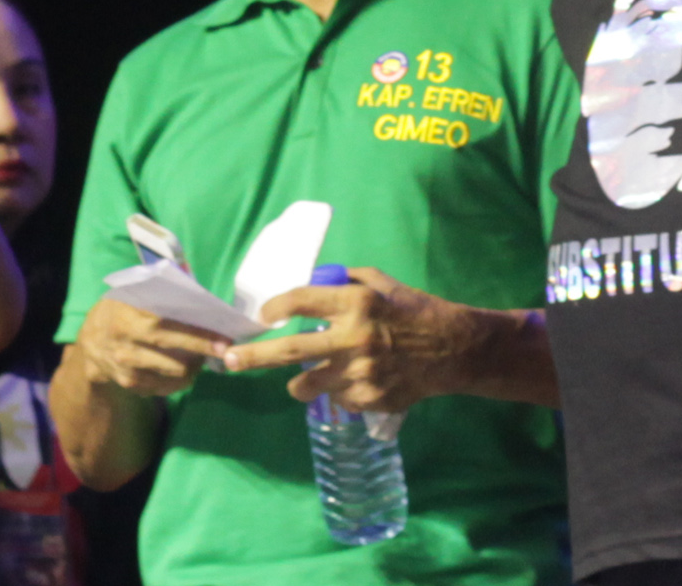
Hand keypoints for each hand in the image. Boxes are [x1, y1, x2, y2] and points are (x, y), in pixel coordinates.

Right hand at [72, 295, 226, 397]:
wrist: (88, 344)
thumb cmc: (119, 311)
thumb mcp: (131, 294)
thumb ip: (160, 290)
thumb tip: (194, 281)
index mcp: (127, 321)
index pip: (168, 328)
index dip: (198, 336)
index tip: (223, 339)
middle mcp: (126, 348)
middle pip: (173, 358)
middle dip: (202, 355)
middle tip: (223, 351)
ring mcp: (127, 370)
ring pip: (172, 375)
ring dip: (193, 368)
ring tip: (204, 357)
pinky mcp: (129, 385)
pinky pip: (163, 387)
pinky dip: (179, 379)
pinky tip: (186, 369)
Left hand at [228, 270, 491, 413]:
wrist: (452, 350)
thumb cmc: (414, 310)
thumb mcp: (382, 283)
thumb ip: (343, 282)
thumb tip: (307, 282)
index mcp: (356, 303)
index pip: (300, 302)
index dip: (275, 308)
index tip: (265, 315)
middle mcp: (354, 338)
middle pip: (289, 352)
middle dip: (252, 356)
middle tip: (229, 360)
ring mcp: (359, 374)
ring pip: (305, 385)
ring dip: (300, 381)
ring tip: (307, 377)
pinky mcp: (367, 400)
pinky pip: (334, 399)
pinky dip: (337, 391)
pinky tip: (357, 380)